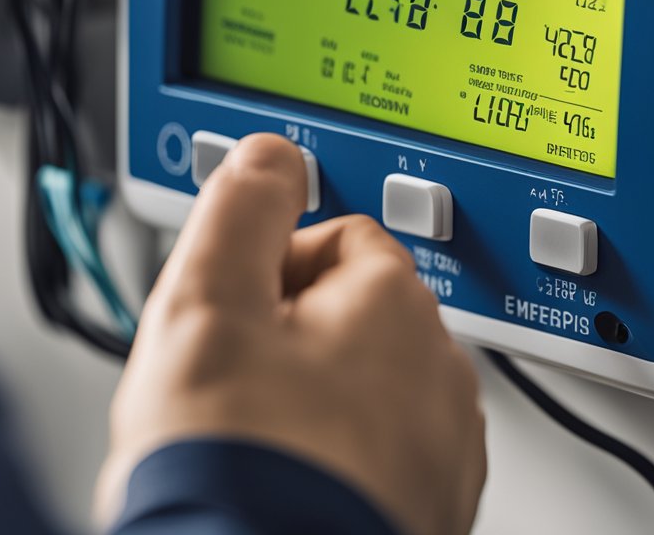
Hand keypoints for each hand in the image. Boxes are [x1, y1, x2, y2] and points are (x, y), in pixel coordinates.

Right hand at [96, 135, 486, 534]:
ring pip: (365, 393)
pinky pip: (381, 458)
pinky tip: (292, 485)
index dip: (263, 271)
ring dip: (314, 405)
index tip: (231, 318)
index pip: (333, 238)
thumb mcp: (208, 306)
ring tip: (259, 446)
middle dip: (288, 340)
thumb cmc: (242, 468)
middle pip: (350, 318)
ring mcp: (446, 449)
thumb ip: (241, 209)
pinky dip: (340, 463)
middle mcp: (443, 373)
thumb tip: (271, 154)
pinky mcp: (435, 510)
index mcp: (398, 305)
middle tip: (234, 390)